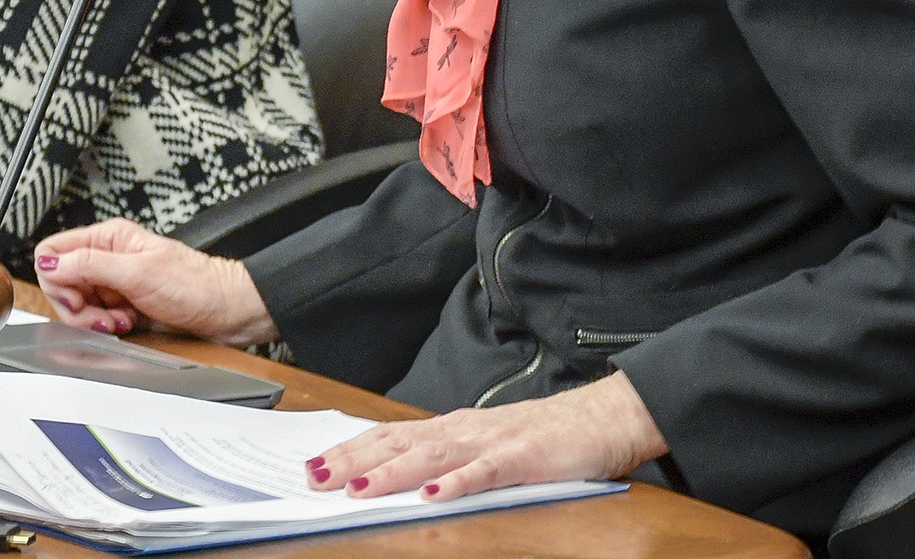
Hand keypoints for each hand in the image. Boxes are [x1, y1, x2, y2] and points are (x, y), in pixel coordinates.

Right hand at [34, 218, 275, 346]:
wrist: (225, 311)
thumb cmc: (195, 285)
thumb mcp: (139, 272)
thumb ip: (90, 265)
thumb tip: (49, 262)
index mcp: (107, 237)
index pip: (52, 251)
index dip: (57, 279)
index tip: (77, 297)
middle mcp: (107, 257)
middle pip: (61, 282)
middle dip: (77, 307)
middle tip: (104, 315)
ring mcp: (114, 282)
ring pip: (76, 304)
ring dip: (93, 320)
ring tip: (121, 320)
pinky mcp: (121, 304)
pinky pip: (95, 318)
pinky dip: (106, 326)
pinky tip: (127, 324)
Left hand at [304, 371, 667, 501]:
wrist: (601, 418)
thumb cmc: (543, 436)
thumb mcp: (485, 446)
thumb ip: (446, 458)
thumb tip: (399, 474)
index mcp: (452, 428)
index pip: (390, 436)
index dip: (351, 450)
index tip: (314, 464)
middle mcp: (464, 430)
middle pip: (399, 443)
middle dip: (354, 460)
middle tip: (314, 476)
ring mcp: (492, 442)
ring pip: (431, 457)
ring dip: (391, 472)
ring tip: (357, 488)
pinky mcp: (522, 457)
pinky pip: (484, 473)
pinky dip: (456, 484)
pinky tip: (431, 496)